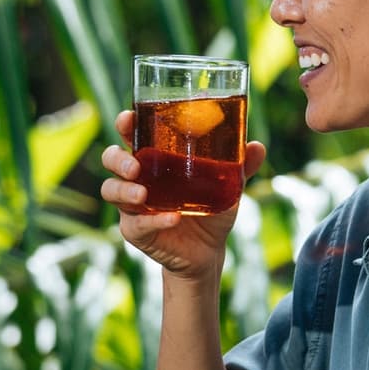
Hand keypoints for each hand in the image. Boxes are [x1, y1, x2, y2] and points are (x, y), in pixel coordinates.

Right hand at [99, 109, 265, 282]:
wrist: (209, 250)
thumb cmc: (210, 208)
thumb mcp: (228, 185)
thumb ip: (241, 165)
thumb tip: (258, 146)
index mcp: (154, 158)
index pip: (131, 135)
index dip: (125, 124)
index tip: (128, 119)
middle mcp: (137, 178)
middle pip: (110, 160)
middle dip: (117, 159)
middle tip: (135, 165)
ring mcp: (132, 205)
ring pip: (111, 191)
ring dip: (125, 190)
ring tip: (144, 194)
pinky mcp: (135, 230)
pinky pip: (137, 224)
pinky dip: (154, 220)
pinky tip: (172, 218)